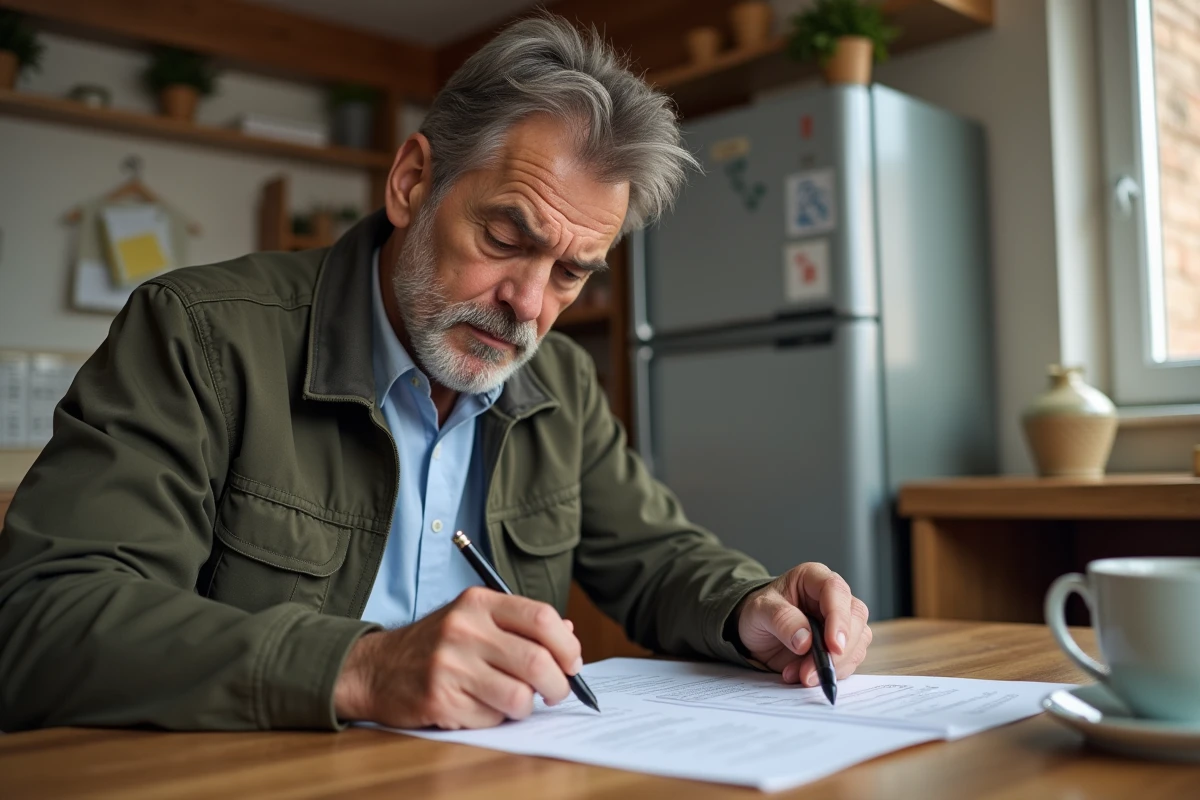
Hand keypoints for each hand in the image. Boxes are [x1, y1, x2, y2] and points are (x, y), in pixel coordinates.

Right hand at [334, 587, 581, 728]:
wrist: (377, 669)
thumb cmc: (438, 644)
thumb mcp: (474, 618)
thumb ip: (520, 623)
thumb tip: (570, 632)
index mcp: (477, 602)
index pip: (541, 617)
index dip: (567, 644)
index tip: (572, 662)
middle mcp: (464, 630)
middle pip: (537, 661)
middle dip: (559, 684)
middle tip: (558, 691)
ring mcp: (450, 666)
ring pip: (520, 696)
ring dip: (527, 706)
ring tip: (516, 700)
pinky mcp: (440, 700)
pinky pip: (492, 718)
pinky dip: (496, 718)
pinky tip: (481, 706)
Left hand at [734, 563, 870, 686]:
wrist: (755, 631)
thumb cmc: (760, 612)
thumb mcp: (759, 611)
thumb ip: (781, 620)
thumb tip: (805, 641)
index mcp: (814, 578)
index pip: (836, 590)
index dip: (839, 618)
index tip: (833, 645)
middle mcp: (833, 597)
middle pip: (855, 618)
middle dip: (838, 650)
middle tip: (811, 671)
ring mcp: (841, 621)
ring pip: (857, 643)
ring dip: (834, 665)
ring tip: (801, 675)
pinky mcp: (842, 644)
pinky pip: (849, 660)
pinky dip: (832, 672)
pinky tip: (806, 676)